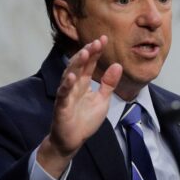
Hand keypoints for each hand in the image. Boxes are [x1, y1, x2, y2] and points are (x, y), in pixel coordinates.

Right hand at [37, 36, 122, 176]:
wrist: (73, 140)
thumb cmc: (85, 120)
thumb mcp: (102, 100)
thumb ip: (109, 84)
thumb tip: (117, 65)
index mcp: (83, 83)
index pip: (90, 64)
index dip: (96, 51)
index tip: (103, 39)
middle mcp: (74, 85)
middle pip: (79, 65)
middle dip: (88, 53)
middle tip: (96, 42)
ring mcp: (67, 95)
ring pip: (69, 75)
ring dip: (76, 64)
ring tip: (85, 52)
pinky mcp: (61, 106)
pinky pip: (63, 94)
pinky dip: (66, 85)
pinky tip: (71, 76)